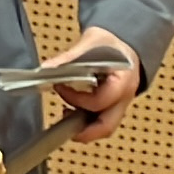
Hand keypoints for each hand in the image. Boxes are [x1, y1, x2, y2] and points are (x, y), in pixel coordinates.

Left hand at [48, 25, 143, 139]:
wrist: (124, 42)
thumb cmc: (111, 42)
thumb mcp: (91, 42)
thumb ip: (70, 57)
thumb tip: (47, 68)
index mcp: (123, 80)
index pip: (100, 101)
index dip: (76, 99)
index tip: (60, 87)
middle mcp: (125, 96)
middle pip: (107, 126)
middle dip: (83, 131)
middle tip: (61, 124)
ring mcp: (121, 104)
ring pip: (105, 127)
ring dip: (84, 127)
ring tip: (65, 114)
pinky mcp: (114, 106)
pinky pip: (102, 120)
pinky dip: (87, 121)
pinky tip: (72, 111)